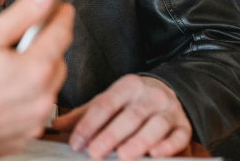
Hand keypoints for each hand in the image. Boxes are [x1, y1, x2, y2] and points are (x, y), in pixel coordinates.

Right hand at [0, 0, 73, 159]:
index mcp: (36, 68)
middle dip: (49, 45)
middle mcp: (42, 97)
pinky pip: (34, 108)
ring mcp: (34, 119)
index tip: (61, 7)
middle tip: (31, 36)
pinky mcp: (24, 134)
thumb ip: (21, 14)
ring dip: (38, 72)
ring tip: (13, 65)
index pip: (62, 33)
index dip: (61, 15)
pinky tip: (6, 90)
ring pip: (48, 86)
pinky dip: (27, 96)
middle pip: (58, 61)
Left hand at [52, 74, 191, 159]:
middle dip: (111, 136)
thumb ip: (84, 114)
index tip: (77, 143)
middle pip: (130, 116)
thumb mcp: (107, 100)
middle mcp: (149, 95)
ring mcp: (169, 109)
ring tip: (124, 155)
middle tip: (95, 152)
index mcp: (126, 86)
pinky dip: (169, 146)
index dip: (89, 125)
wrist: (167, 91)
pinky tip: (156, 153)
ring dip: (139, 141)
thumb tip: (56, 124)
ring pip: (155, 125)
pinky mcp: (183, 125)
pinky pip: (179, 136)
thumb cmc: (130, 101)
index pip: (105, 105)